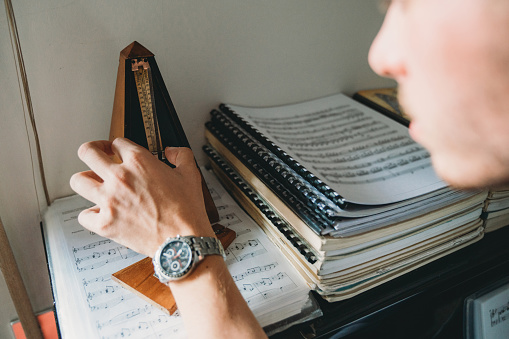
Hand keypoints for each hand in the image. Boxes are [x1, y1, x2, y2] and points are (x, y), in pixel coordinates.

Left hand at [69, 138, 212, 256]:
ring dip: (86, 180)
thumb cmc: (186, 211)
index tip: (120, 152)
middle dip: (93, 151)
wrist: (182, 241)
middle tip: (98, 156)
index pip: (117, 142)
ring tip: (94, 184)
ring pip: (78, 180)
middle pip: (87, 152)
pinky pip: (84, 215)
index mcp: (140, 162)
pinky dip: (91, 215)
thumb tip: (171, 152)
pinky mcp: (104, 223)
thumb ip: (181, 155)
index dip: (119, 146)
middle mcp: (120, 177)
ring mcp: (109, 201)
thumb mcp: (191, 175)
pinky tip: (100, 214)